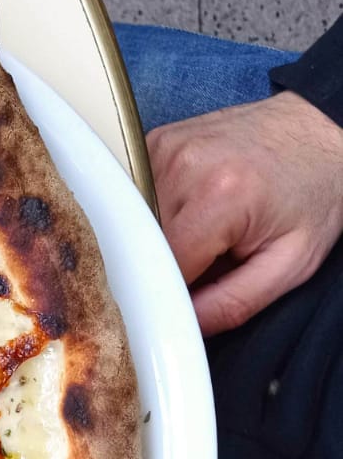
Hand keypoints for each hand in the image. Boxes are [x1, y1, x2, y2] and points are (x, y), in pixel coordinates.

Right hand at [147, 90, 342, 334]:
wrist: (322, 133)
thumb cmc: (314, 194)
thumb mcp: (291, 265)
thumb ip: (232, 305)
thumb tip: (180, 325)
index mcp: (219, 195)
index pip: (162, 268)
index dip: (174, 291)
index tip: (192, 296)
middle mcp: (183, 164)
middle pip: (145, 244)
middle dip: (170, 262)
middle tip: (211, 258)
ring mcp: (165, 147)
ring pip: (136, 221)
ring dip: (162, 235)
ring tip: (206, 227)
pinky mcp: (156, 140)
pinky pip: (136, 194)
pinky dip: (158, 210)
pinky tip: (191, 205)